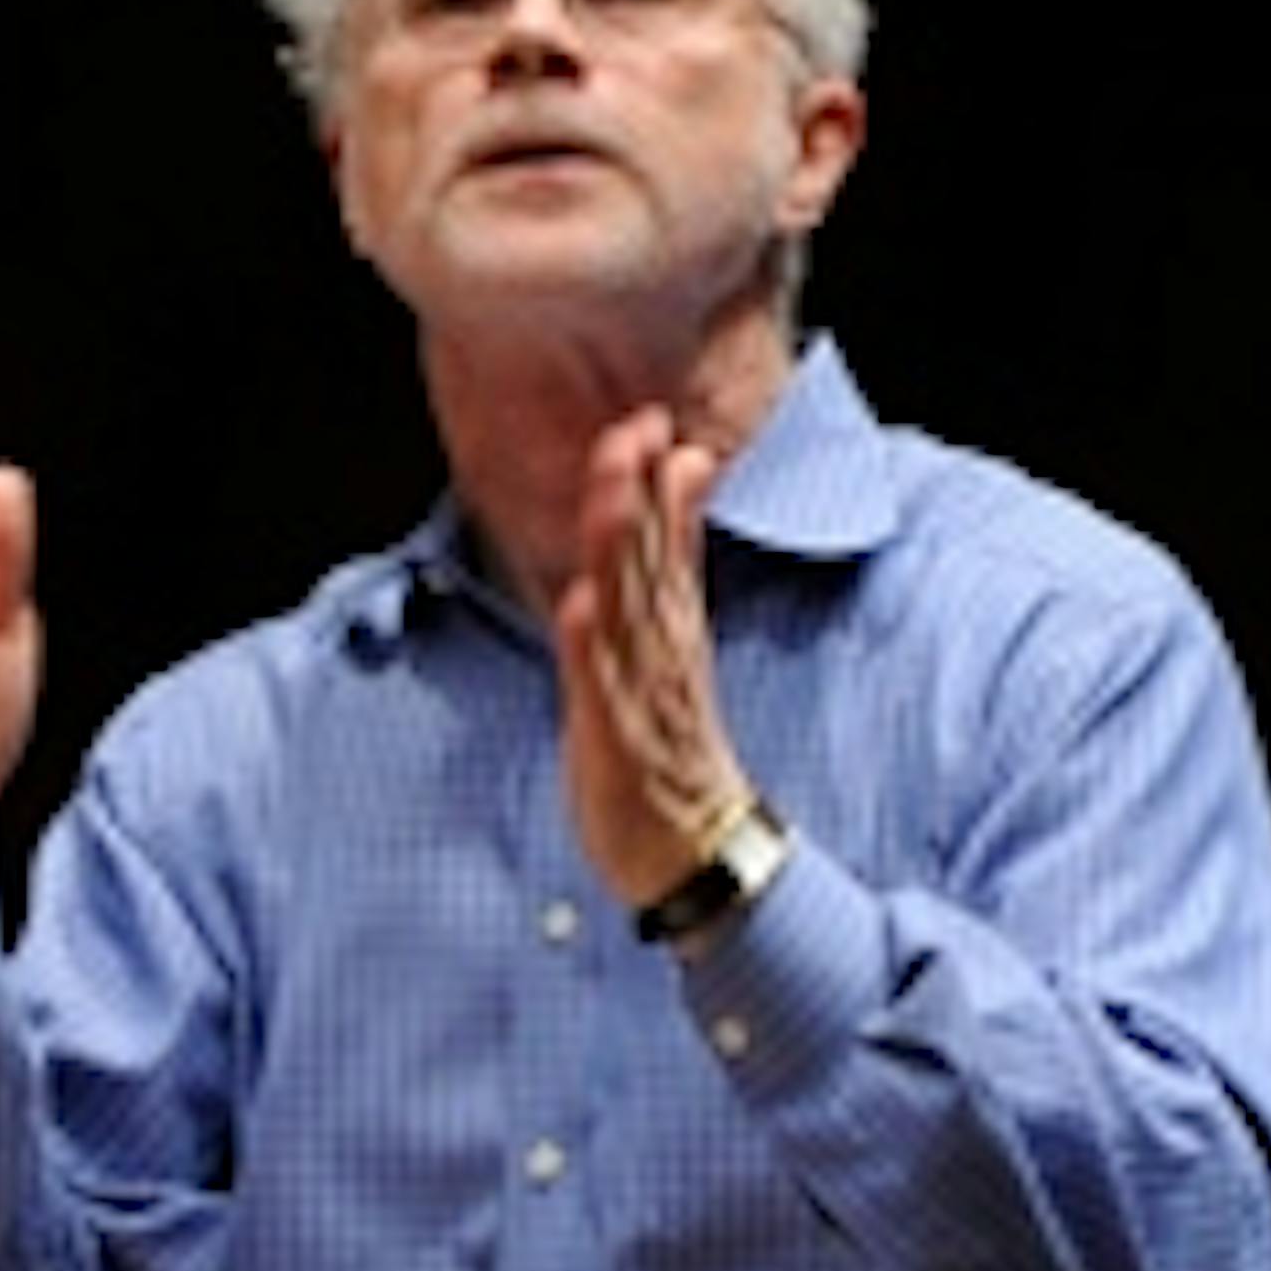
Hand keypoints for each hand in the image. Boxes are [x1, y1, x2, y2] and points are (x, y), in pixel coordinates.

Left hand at [553, 406, 748, 907]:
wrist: (692, 847)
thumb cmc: (670, 740)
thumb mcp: (677, 637)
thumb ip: (676, 558)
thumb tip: (682, 478)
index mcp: (673, 625)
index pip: (669, 540)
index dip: (656, 481)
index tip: (653, 422)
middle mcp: (660, 648)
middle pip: (647, 561)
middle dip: (637, 495)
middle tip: (635, 430)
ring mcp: (638, 690)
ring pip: (627, 609)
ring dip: (618, 553)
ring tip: (610, 497)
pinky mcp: (612, 735)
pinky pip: (599, 688)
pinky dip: (589, 648)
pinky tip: (578, 606)